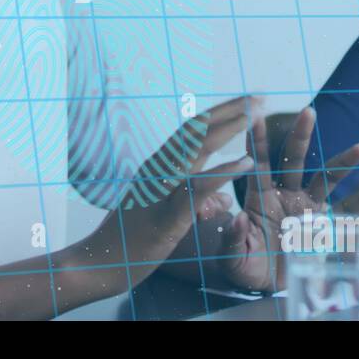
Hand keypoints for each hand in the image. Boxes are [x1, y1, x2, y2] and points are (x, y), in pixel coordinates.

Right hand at [63, 95, 258, 292]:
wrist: (98, 262)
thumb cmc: (130, 239)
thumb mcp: (166, 213)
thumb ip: (193, 200)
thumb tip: (221, 198)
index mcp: (157, 166)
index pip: (192, 130)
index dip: (220, 113)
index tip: (246, 101)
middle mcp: (158, 169)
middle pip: (197, 130)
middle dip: (231, 110)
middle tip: (260, 96)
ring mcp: (161, 189)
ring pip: (197, 149)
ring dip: (229, 128)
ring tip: (256, 113)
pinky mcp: (169, 215)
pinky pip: (198, 188)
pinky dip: (223, 172)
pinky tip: (245, 162)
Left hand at [217, 107, 358, 290]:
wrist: (265, 286)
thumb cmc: (244, 266)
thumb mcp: (232, 256)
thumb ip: (232, 239)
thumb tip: (238, 219)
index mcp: (258, 199)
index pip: (258, 165)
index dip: (257, 142)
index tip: (256, 117)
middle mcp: (285, 197)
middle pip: (293, 161)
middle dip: (301, 136)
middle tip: (308, 111)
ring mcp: (306, 209)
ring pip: (325, 180)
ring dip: (342, 163)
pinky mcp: (323, 227)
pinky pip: (345, 213)